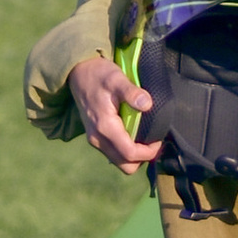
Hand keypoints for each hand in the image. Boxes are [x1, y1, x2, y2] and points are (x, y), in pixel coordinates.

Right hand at [68, 54, 160, 173]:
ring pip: (119, 161)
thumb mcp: (116, 78)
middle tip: (154, 142)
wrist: (78, 72)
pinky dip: (126, 151)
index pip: (130, 154)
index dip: (149, 152)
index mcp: (105, 127)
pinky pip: (114, 154)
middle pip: (125, 165)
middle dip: (143, 158)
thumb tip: (148, 104)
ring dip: (135, 155)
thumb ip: (131, 92)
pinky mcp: (95, 137)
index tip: (159, 139)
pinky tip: (134, 135)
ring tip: (146, 138)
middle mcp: (97, 139)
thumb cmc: (99, 74)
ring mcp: (94, 140)